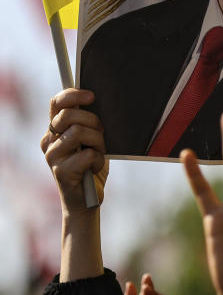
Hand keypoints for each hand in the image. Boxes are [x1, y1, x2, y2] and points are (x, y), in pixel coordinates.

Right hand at [42, 88, 106, 213]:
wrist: (87, 199)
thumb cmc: (91, 165)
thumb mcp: (92, 139)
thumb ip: (89, 122)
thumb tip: (100, 101)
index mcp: (55, 129)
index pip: (56, 103)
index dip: (73, 94)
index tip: (91, 96)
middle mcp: (49, 141)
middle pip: (69, 115)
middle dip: (93, 121)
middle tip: (101, 133)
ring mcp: (52, 156)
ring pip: (79, 132)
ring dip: (98, 141)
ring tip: (99, 152)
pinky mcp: (61, 171)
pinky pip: (88, 154)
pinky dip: (99, 160)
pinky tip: (95, 168)